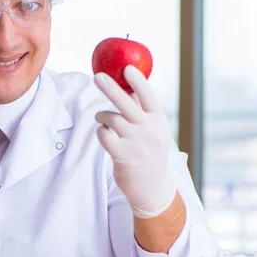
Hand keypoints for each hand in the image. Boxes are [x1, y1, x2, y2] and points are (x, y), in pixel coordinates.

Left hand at [94, 65, 175, 218]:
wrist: (153, 187)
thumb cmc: (149, 152)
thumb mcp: (153, 130)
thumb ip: (141, 111)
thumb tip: (126, 86)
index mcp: (158, 120)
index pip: (148, 96)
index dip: (137, 81)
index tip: (127, 68)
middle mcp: (149, 130)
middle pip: (126, 103)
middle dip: (110, 88)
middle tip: (97, 77)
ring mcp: (136, 143)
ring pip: (111, 118)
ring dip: (102, 117)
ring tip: (102, 120)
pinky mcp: (123, 156)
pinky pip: (104, 135)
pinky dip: (101, 132)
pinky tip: (105, 135)